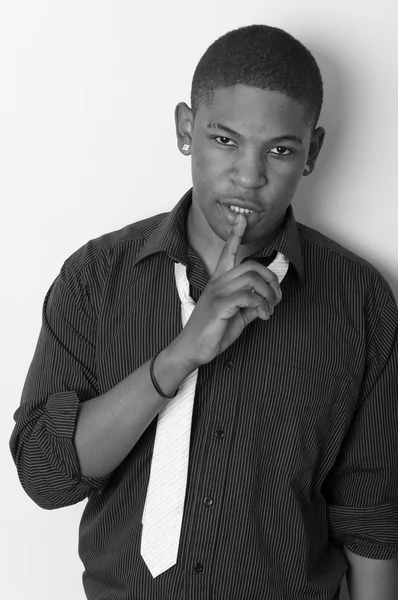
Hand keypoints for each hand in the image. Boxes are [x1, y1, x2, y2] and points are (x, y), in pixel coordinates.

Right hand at [175, 213, 282, 367]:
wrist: (192, 350)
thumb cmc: (212, 333)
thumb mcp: (236, 317)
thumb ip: (250, 306)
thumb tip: (267, 301)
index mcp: (220, 282)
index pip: (228, 253)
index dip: (235, 235)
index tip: (242, 218)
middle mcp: (218, 283)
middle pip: (251, 266)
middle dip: (271, 280)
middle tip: (276, 299)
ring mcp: (217, 293)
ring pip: (252, 279)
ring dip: (268, 295)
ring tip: (269, 310)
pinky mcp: (219, 305)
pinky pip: (248, 296)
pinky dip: (262, 306)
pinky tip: (263, 316)